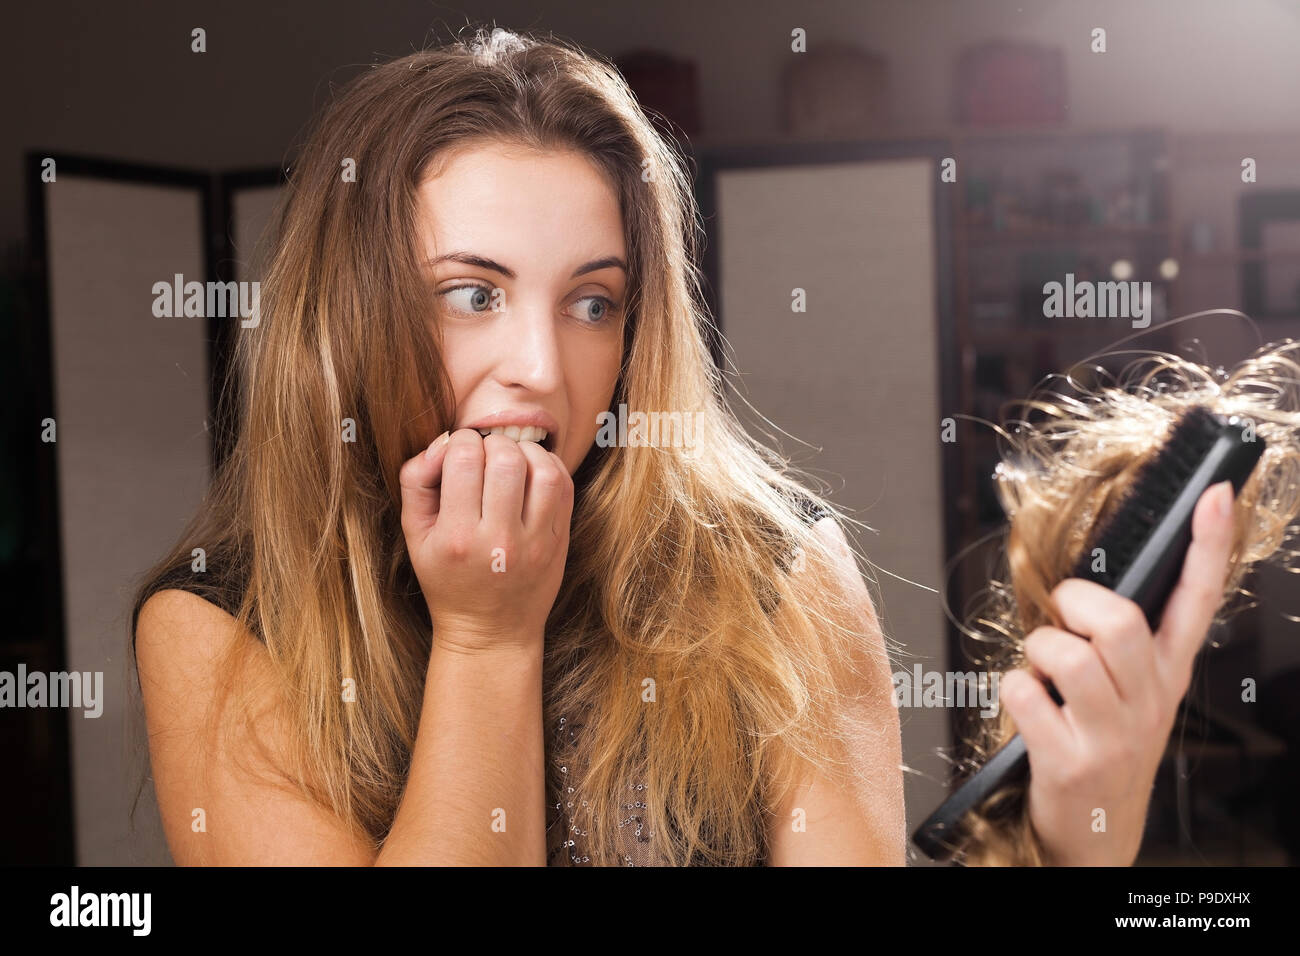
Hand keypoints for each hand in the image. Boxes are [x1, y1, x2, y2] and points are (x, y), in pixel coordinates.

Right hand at [398, 428, 573, 652]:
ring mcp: (535, 542)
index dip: (461, 443)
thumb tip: (443, 442)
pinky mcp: (559, 542)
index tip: (459, 454)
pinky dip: (550, 467)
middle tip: (485, 456)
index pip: (464, 459)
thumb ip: (416, 482)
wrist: (491, 632)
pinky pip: (564, 487)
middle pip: (506, 459)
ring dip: (526, 452)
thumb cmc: (448, 579)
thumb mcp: (415, 537)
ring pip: (543, 470)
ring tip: (511, 460)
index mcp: (457, 537)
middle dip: (493, 444)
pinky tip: (532, 472)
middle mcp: (499, 540)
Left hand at [1000, 480, 1236, 865]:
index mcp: (1167, 674)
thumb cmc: (1102, 745)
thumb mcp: (1131, 694)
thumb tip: (1081, 585)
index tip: (1214, 494)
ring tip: (1043, 673)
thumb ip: (1119, 642)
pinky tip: (1028, 709)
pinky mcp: (1070, 760)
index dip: (1207, 544)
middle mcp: (1149, 700)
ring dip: (1038, 650)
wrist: (1095, 832)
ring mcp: (1113, 733)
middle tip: (1064, 619)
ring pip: (1067, 653)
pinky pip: (1024, 692)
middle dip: (1077, 603)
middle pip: (1120, 620)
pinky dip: (1011, 689)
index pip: (1198, 599)